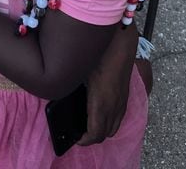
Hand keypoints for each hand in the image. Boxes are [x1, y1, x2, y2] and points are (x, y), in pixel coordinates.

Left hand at [77, 27, 135, 145]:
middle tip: (79, 132)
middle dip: (92, 137)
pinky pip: (119, 117)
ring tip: (89, 124)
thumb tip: (59, 92)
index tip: (75, 138)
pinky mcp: (126, 95)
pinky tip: (100, 112)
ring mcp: (122, 101)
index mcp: (101, 103)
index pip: (95, 134)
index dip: (84, 141)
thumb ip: (71, 88)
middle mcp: (114, 106)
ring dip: (103, 130)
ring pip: (115, 127)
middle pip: (105, 134)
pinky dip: (110, 121)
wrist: (121, 44)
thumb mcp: (80, 73)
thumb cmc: (98, 55)